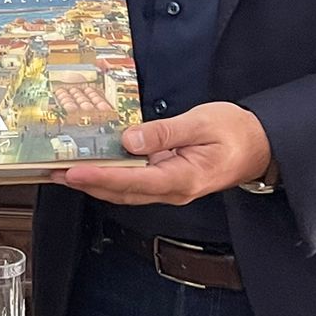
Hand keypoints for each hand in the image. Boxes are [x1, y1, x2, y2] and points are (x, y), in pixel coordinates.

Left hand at [50, 102, 270, 205]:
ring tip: (64, 172)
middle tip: (54, 173)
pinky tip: (95, 165)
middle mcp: (173, 189)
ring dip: (95, 182)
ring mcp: (170, 187)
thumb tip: (130, 139)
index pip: (133, 182)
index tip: (74, 171)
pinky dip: (111, 176)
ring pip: (126, 191)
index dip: (101, 177)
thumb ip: (165, 132)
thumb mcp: (202, 123)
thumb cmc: (235, 131)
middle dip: (87, 184)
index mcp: (183, 178)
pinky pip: (135, 182)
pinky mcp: (168, 179)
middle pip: (123, 192)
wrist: (261, 146)